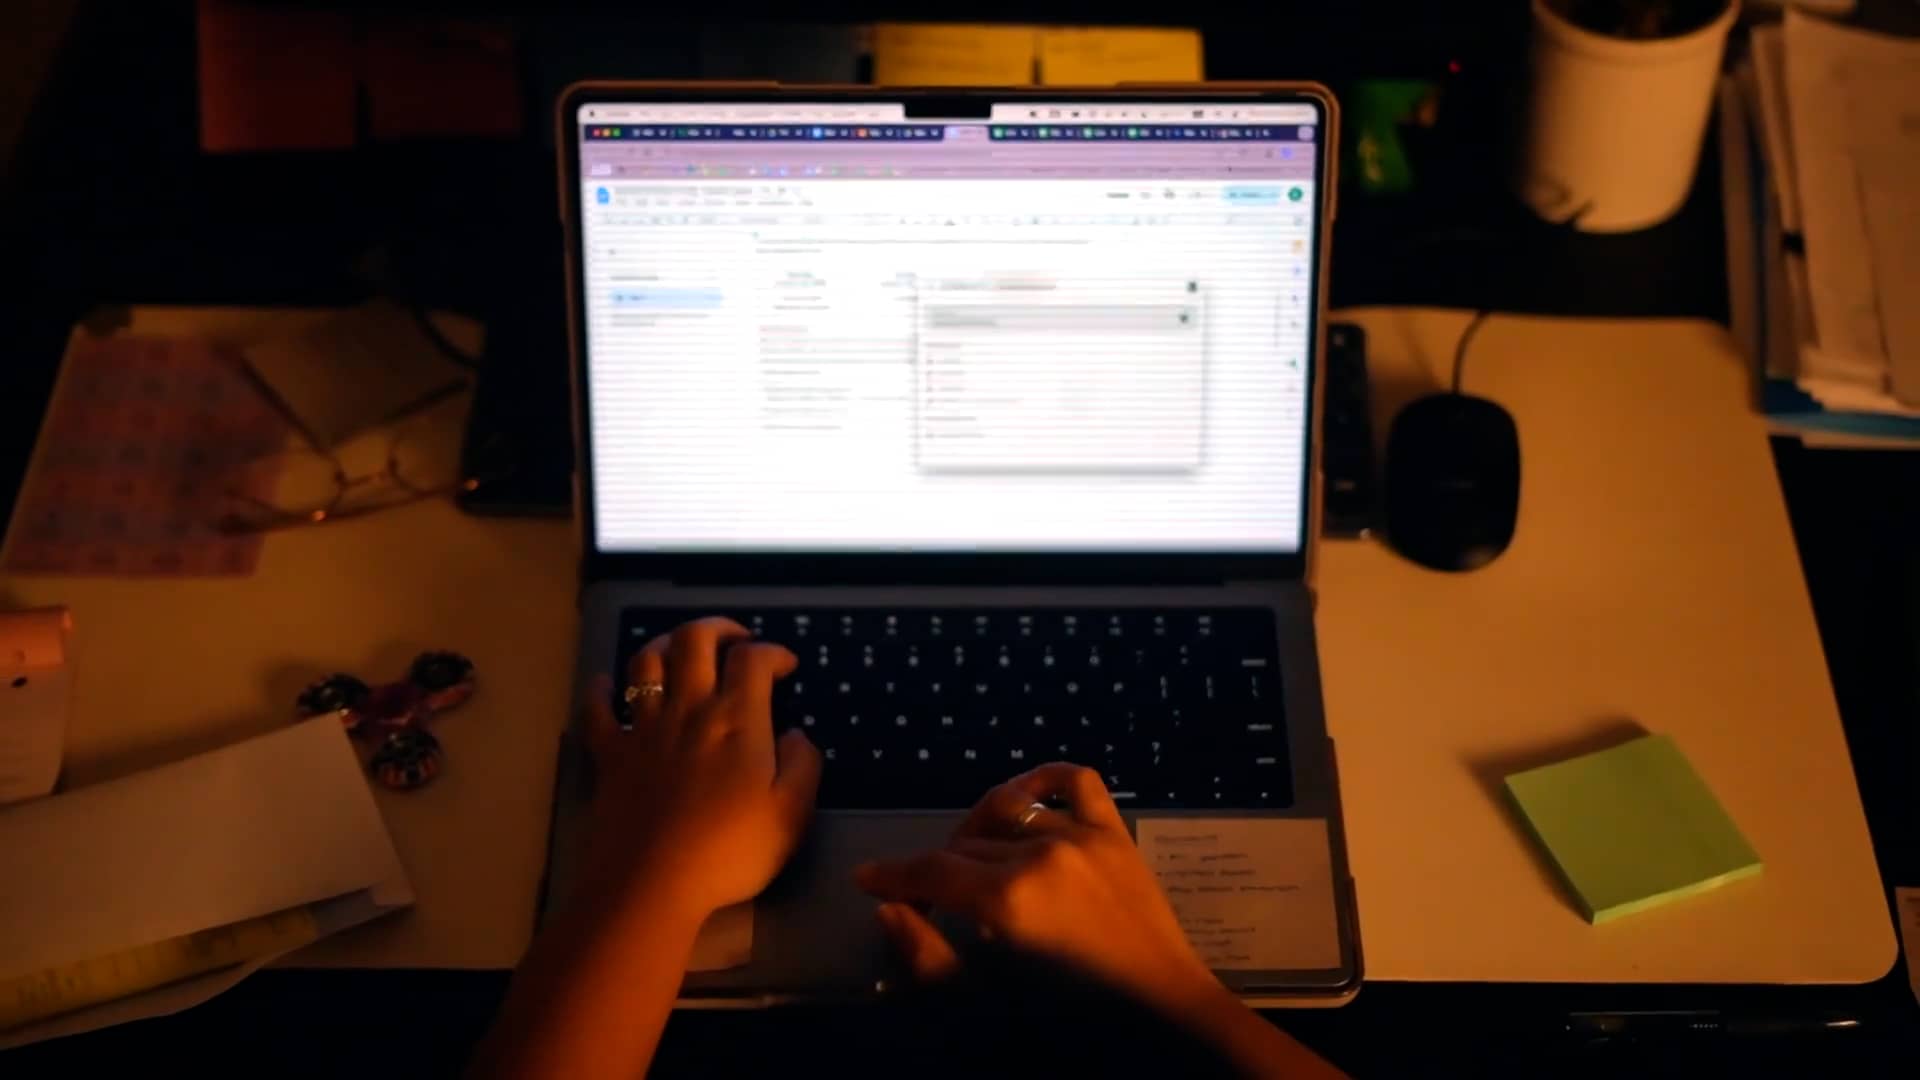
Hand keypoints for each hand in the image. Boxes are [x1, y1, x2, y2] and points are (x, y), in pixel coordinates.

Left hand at [579, 617, 822, 923]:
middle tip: (735, 640)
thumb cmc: (728, 852)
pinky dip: (601, 690)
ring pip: (646, 661)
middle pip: (694, 640)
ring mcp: (643, 728)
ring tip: (681, 650)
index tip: (785, 665)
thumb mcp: (791, 816)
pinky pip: (598, 709)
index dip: (773, 652)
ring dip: (665, 644)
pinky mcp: (609, 754)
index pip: (753, 659)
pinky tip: (606, 684)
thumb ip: (802, 766)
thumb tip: (795, 733)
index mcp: (737, 719)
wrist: (649, 884)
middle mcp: (688, 709)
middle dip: (718, 628)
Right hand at [855, 763, 1217, 1014]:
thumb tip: (888, 908)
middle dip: (936, 869)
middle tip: (932, 900)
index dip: (893, 875)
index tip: (868, 879)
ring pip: (1007, 811)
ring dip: (977, 829)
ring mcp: (1082, 836)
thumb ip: (929, 957)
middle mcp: (1040, 855)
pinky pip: (1075, 781)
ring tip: (972, 856)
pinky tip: (1026, 796)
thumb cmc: (1069, 1013)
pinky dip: (1043, 778)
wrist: (1160, 1010)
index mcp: (1007, 900)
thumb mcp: (987, 1000)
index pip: (931, 871)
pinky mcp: (1115, 832)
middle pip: (964, 844)